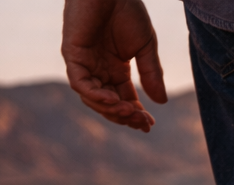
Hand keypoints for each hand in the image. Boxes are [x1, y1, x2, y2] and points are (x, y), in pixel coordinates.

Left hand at [62, 0, 166, 131]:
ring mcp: (84, 63)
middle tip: (141, 122)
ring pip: (92, 98)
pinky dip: (95, 95)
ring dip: (111, 110)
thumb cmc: (127, 11)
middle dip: (124, 116)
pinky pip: (80, 83)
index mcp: (115, 69)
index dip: (135, 114)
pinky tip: (113, 100)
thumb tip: (161, 102)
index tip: (150, 125)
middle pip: (108, 103)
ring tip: (130, 112)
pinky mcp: (72, 54)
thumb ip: (151, 74)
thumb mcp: (145, 47)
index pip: (123, 99)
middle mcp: (98, 69)